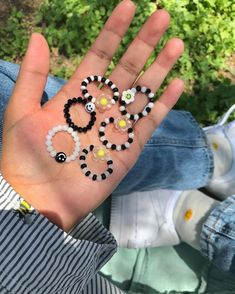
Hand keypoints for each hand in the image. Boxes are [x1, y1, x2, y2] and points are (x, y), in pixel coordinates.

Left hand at [1, 0, 183, 230]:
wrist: (40, 198)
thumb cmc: (27, 157)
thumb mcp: (22, 112)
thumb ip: (32, 75)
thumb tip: (38, 36)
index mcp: (76, 94)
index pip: (99, 56)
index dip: (113, 32)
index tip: (128, 7)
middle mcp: (100, 106)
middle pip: (126, 69)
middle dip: (144, 43)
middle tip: (162, 17)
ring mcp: (117, 125)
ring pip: (142, 92)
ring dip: (159, 69)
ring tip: (176, 44)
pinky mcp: (129, 146)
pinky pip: (149, 121)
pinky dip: (163, 104)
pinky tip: (176, 84)